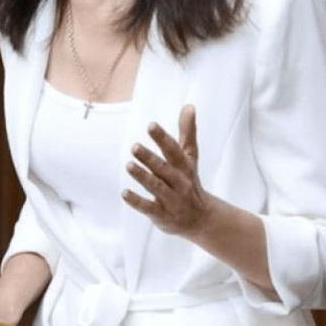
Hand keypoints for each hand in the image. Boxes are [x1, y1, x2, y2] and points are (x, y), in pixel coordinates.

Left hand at [123, 104, 218, 237]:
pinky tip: (124, 193)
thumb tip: (189, 106)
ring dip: (143, 176)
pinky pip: (149, 207)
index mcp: (184, 166)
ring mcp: (171, 199)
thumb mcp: (189, 157)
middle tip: (134, 147)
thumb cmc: (189, 181)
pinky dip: (137, 201)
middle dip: (150, 158)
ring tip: (129, 165)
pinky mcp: (162, 215)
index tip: (151, 126)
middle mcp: (179, 182)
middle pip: (164, 169)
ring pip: (156, 187)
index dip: (163, 138)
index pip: (174, 150)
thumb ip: (187, 132)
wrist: (201, 219)